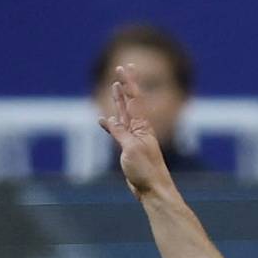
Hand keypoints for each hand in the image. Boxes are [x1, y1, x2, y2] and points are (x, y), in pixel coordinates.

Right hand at [98, 63, 171, 198]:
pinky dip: (110, 125)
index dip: (129, 82)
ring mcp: (134, 139)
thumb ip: (121, 133)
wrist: (153, 190)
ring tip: (115, 87)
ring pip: (123, 115)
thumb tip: (110, 120)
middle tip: (122, 69)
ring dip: (118, 101)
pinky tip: (103, 120)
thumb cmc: (146, 171)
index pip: (135, 99)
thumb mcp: (131, 149)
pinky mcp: (129, 150)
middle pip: (130, 102)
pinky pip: (117, 132)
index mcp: (142, 127)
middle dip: (125, 86)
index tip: (125, 68)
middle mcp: (139, 130)